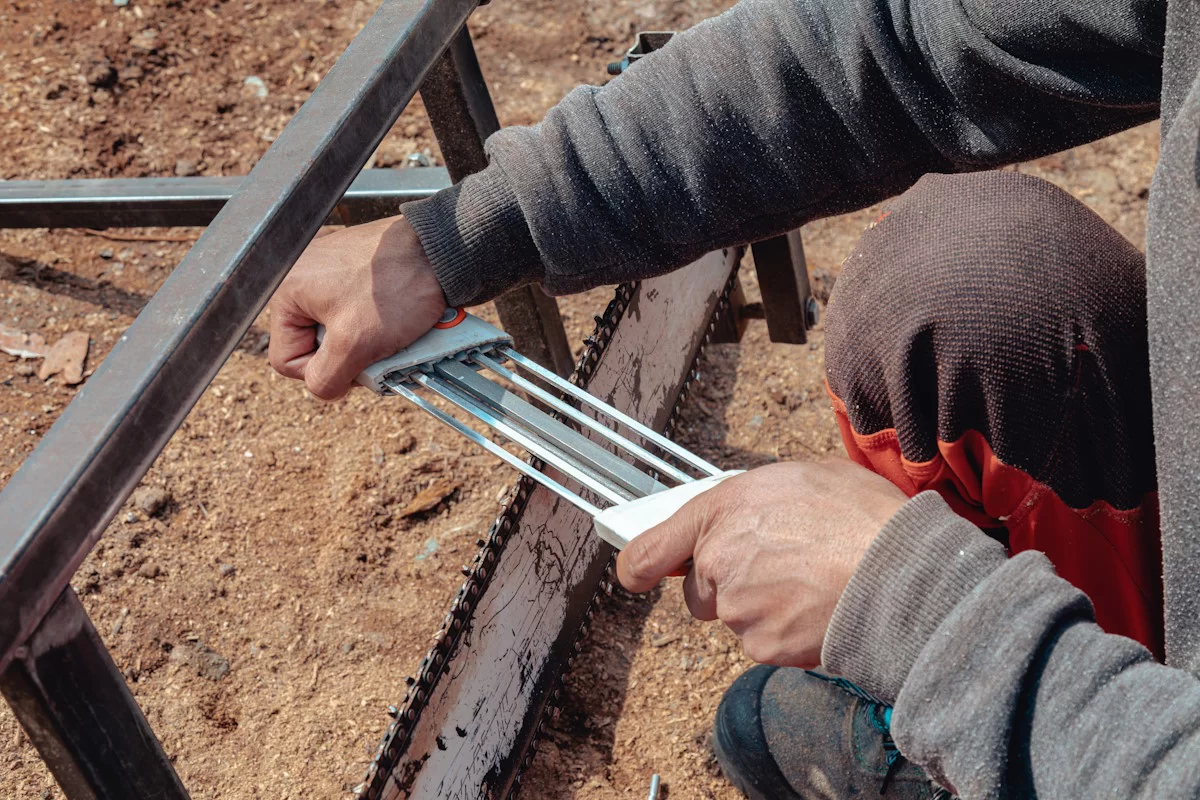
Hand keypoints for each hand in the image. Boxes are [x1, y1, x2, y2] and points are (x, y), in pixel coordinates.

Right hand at [268, 215, 446, 399]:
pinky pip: (360, 310)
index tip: (357, 364)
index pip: (287, 359)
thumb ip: (326, 378)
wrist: (440, 250)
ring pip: (342, 330)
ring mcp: (331, 270)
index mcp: (288, 291)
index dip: (324, 372)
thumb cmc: (396, 286)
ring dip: (369, 340)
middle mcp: (303, 276)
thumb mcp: (354, 344)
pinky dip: (381, 320)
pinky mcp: (357, 268)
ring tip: (395, 330)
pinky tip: (401, 317)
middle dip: (351, 355)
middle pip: (316, 345)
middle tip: (380, 347)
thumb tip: (322, 388)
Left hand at [615, 459, 907, 666]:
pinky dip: (785, 633)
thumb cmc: (866, 518)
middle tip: (783, 571)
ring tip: (812, 585)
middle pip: (701, 590)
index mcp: (724, 507)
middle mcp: (718, 556)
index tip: (637, 574)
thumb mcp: (808, 476)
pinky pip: (762, 642)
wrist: (902, 575)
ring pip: (734, 616)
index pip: (652, 548)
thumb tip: (749, 513)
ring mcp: (735, 605)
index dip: (641, 565)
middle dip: (731, 585)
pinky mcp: (758, 644)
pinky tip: (817, 610)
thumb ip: (758, 499)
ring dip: (762, 608)